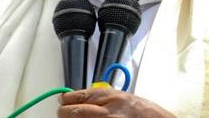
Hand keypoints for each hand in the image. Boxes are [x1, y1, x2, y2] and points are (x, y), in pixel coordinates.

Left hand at [57, 88, 176, 117]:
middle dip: (64, 112)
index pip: (81, 95)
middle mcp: (109, 111)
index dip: (68, 98)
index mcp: (113, 97)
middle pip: (75, 111)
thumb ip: (105, 97)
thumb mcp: (125, 97)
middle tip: (62, 112)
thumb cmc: (146, 113)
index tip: (62, 99)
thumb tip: (85, 98)